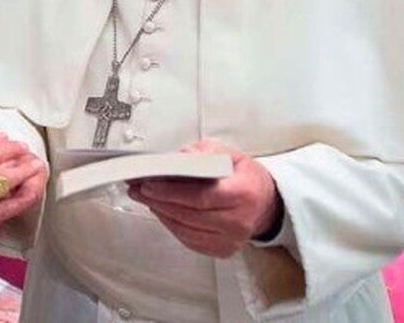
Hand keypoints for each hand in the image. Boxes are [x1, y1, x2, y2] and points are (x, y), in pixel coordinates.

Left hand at [127, 140, 279, 257]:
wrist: (266, 203)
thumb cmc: (247, 178)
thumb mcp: (230, 155)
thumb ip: (203, 154)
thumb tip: (175, 158)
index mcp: (242, 193)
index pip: (200, 196)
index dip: (171, 192)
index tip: (149, 185)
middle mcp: (239, 221)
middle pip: (189, 214)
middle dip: (158, 200)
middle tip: (138, 189)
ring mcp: (231, 239)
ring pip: (185, 229)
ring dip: (161, 212)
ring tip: (145, 198)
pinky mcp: (222, 250)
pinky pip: (189, 240)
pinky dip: (172, 225)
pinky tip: (162, 211)